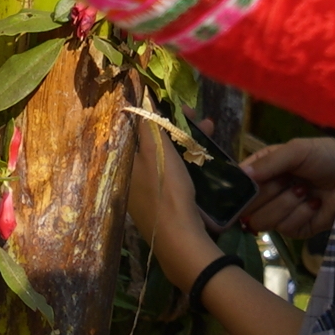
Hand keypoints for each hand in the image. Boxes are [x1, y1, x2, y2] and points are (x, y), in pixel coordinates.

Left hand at [118, 118, 211, 264]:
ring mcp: (147, 191)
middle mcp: (131, 177)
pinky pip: (173, 172)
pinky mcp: (163, 202)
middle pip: (153, 142)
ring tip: (209, 129)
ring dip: (186, 140)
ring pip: (166, 155)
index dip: (157, 112)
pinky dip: (187, 160)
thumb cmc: (167, 190)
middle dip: (176, 125)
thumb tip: (141, 97)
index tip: (176, 104)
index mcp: (125, 164)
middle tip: (196, 115)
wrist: (180, 237)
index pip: (137, 129)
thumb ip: (150, 124)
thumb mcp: (158, 151)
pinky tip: (204, 154)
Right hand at [236, 137, 334, 241]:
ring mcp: (281, 213)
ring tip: (305, 191)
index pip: (238, 184)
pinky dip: (300, 215)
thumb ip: (269, 162)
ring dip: (285, 205)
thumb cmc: (328, 156)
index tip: (249, 185)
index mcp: (264, 169)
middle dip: (268, 194)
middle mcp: (268, 193)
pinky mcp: (296, 230)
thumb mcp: (298, 150)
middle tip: (288, 181)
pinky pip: (285, 229)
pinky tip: (314, 204)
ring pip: (262, 222)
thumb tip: (241, 175)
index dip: (239, 188)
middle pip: (246, 207)